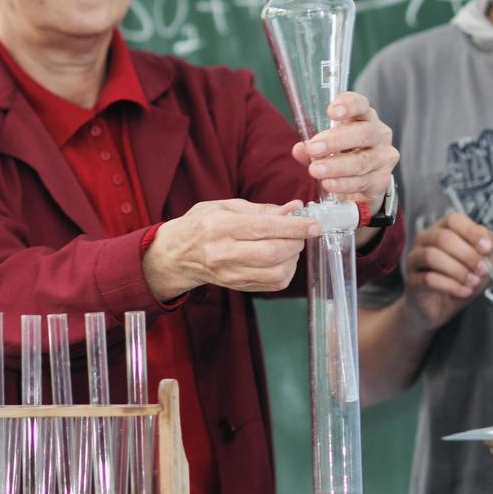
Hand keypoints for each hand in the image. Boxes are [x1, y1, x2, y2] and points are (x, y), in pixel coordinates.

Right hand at [143, 198, 320, 300]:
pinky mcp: (238, 287)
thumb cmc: (201, 224)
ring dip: (293, 257)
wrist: (177, 254)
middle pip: (273, 253)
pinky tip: (282, 259)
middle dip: (297, 242)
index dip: (295, 227)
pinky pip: (273, 284)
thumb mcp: (226, 206)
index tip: (315, 224)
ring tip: (290, 244)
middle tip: (302, 232)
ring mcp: (230, 274)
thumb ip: (262, 209)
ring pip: (276, 272)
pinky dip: (287, 271)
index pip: (265, 228)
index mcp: (219, 227)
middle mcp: (223, 253)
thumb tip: (296, 209)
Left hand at [291, 92, 398, 206]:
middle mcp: (379, 134)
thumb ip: (313, 146)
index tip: (330, 111)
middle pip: (363, 133)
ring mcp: (383, 157)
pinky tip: (329, 184)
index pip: (361, 104)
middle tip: (313, 148)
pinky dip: (343, 184)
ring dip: (336, 166)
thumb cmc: (345, 153)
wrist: (363, 180)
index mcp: (364, 117)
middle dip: (336, 141)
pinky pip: (362, 181)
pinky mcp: (382, 179)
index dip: (348, 105)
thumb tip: (300, 149)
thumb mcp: (328, 145)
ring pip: (362, 160)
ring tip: (315, 170)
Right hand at [402, 212, 492, 331]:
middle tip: (482, 270)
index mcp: (443, 229)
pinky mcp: (411, 280)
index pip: (453, 219)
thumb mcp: (480, 265)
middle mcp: (425, 240)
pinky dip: (451, 286)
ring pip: (432, 256)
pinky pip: (428, 279)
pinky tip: (463, 292)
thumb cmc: (459, 281)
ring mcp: (415, 259)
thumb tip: (487, 246)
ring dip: (458, 270)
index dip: (471, 232)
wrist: (439, 308)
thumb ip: (486, 253)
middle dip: (467, 254)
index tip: (487, 248)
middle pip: (442, 237)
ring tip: (472, 282)